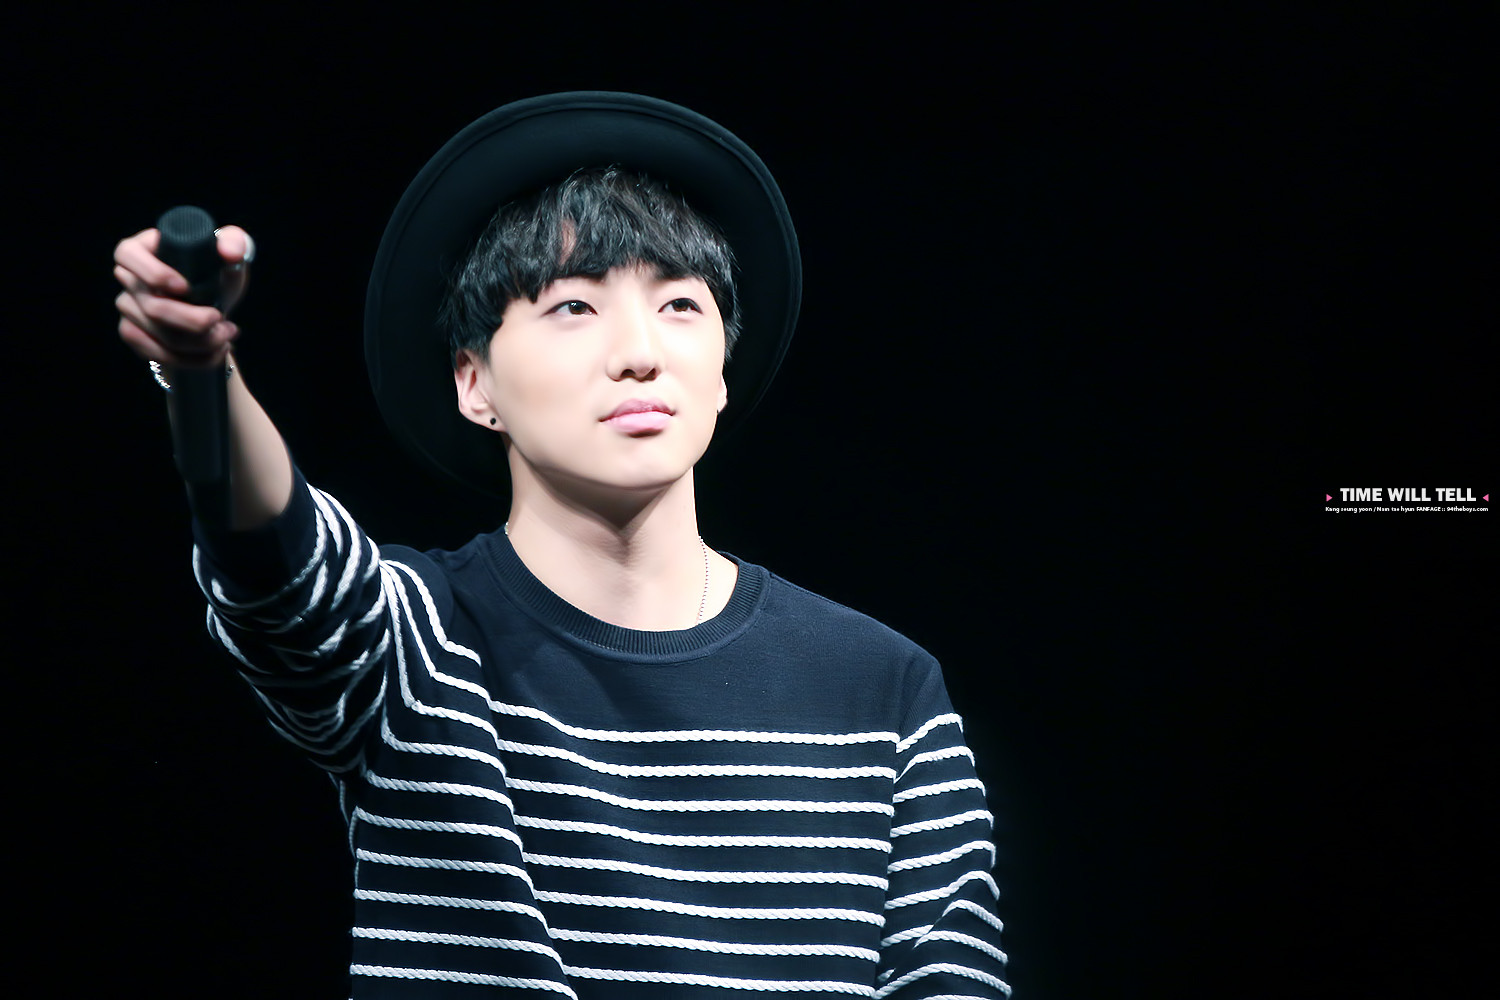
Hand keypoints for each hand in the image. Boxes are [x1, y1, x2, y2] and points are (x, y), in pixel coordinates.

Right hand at [115, 225, 253, 368]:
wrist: (213, 307)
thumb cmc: (216, 273)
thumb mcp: (230, 255)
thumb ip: (235, 243)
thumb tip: (231, 251)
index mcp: (143, 248)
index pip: (128, 254)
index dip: (153, 273)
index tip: (186, 288)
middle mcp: (127, 276)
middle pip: (153, 307)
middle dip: (194, 322)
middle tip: (224, 323)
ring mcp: (127, 306)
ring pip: (160, 335)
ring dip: (202, 342)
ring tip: (227, 334)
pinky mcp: (133, 333)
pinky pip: (159, 354)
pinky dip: (194, 359)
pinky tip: (217, 351)